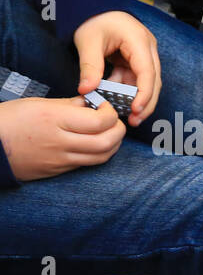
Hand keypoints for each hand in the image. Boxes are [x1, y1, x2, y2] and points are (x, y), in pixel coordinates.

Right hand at [0, 97, 125, 180]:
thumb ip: (69, 104)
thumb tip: (91, 103)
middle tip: (114, 120)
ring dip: (113, 144)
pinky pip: (88, 163)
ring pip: (102, 156)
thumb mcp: (37, 104)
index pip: (99, 121)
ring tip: (109, 132)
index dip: (110, 113)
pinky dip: (99, 153)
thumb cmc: (9, 120)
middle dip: (118, 130)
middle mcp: (60, 142)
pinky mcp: (59, 171)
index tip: (106, 106)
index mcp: (54, 119)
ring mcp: (60, 160)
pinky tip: (96, 143)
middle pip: (106, 142)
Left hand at [72, 11, 159, 126]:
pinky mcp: (138, 59)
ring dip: (136, 98)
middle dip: (146, 103)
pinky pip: (136, 79)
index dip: (144, 94)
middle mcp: (148, 48)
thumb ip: (89, 67)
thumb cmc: (92, 20)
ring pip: (147, 83)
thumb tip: (86, 91)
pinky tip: (117, 99)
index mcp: (139, 41)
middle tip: (135, 121)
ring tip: (125, 115)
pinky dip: (127, 90)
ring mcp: (145, 54)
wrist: (92, 6)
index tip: (136, 110)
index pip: (148, 72)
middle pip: (154, 81)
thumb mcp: (88, 42)